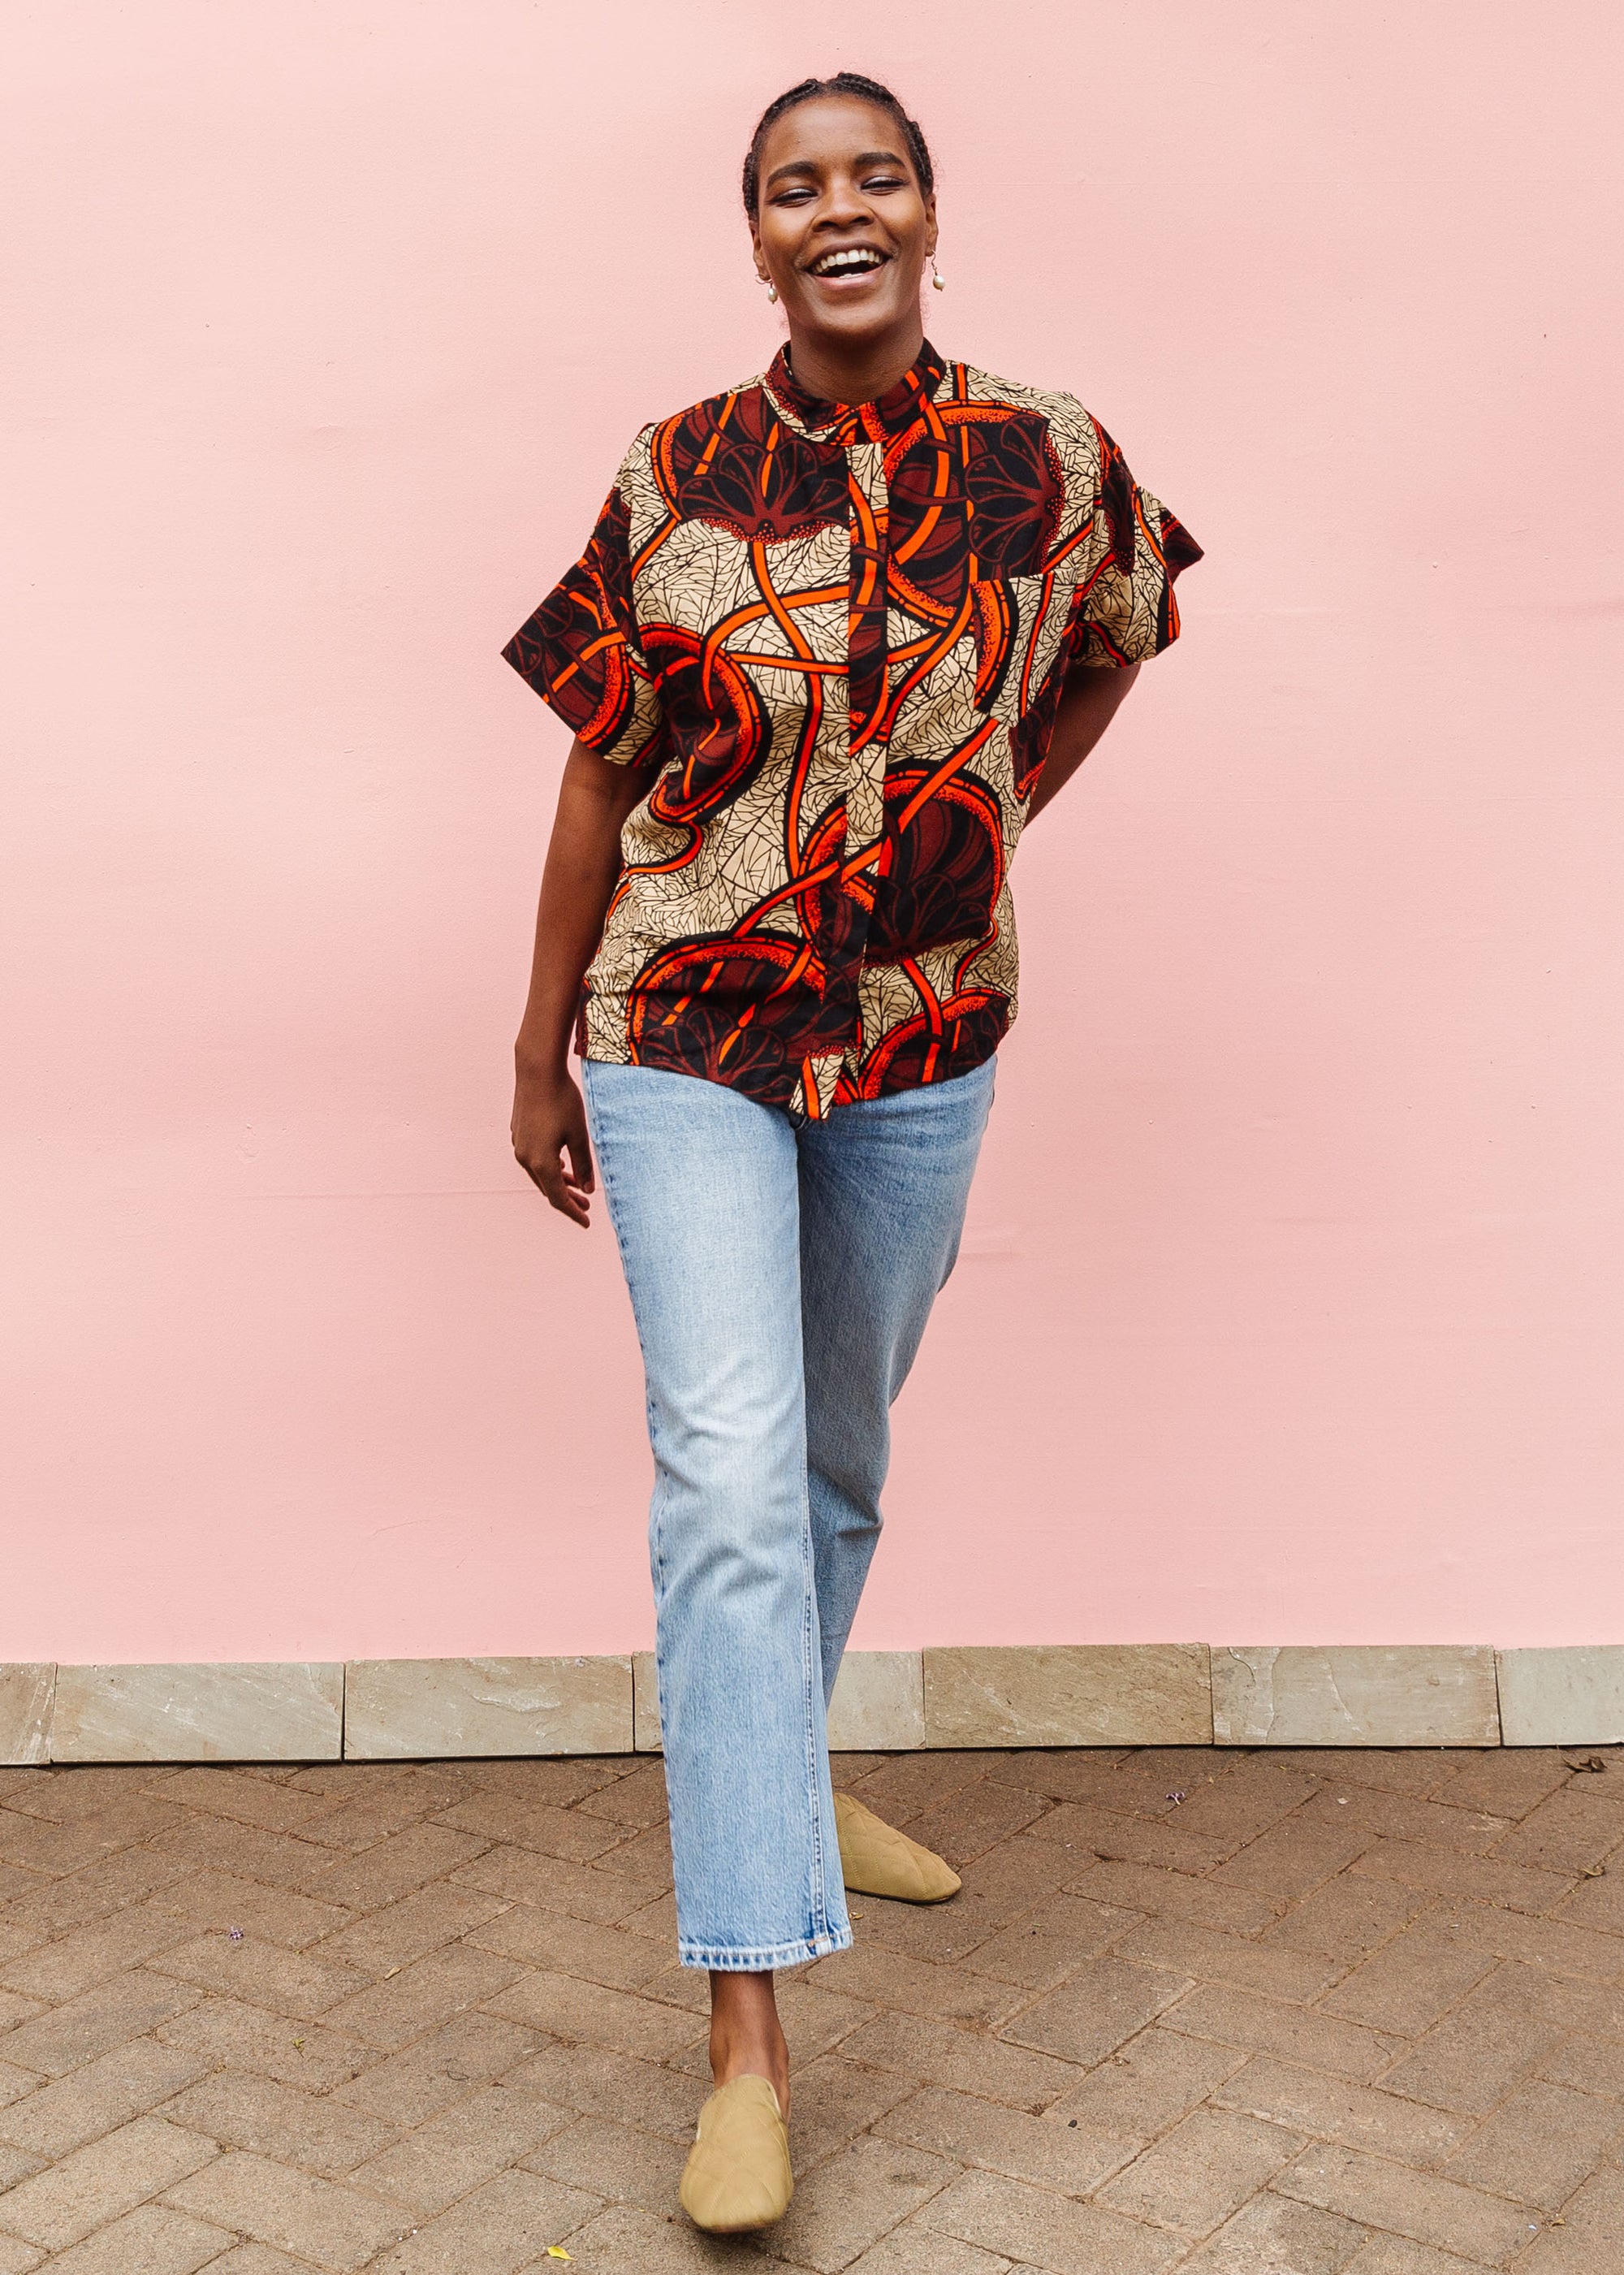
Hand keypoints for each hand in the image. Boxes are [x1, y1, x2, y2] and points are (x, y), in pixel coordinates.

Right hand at [512, 1060, 594, 1226]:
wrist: (537, 1071)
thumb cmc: (562, 1101)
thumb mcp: (579, 1135)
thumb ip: (584, 1165)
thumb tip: (589, 1190)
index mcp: (541, 1163)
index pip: (558, 1199)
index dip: (573, 1212)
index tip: (587, 1223)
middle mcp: (525, 1158)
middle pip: (547, 1188)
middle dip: (567, 1199)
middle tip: (587, 1206)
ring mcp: (519, 1145)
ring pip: (540, 1174)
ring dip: (558, 1182)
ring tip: (578, 1187)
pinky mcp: (518, 1134)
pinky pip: (534, 1160)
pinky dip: (549, 1168)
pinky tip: (562, 1164)